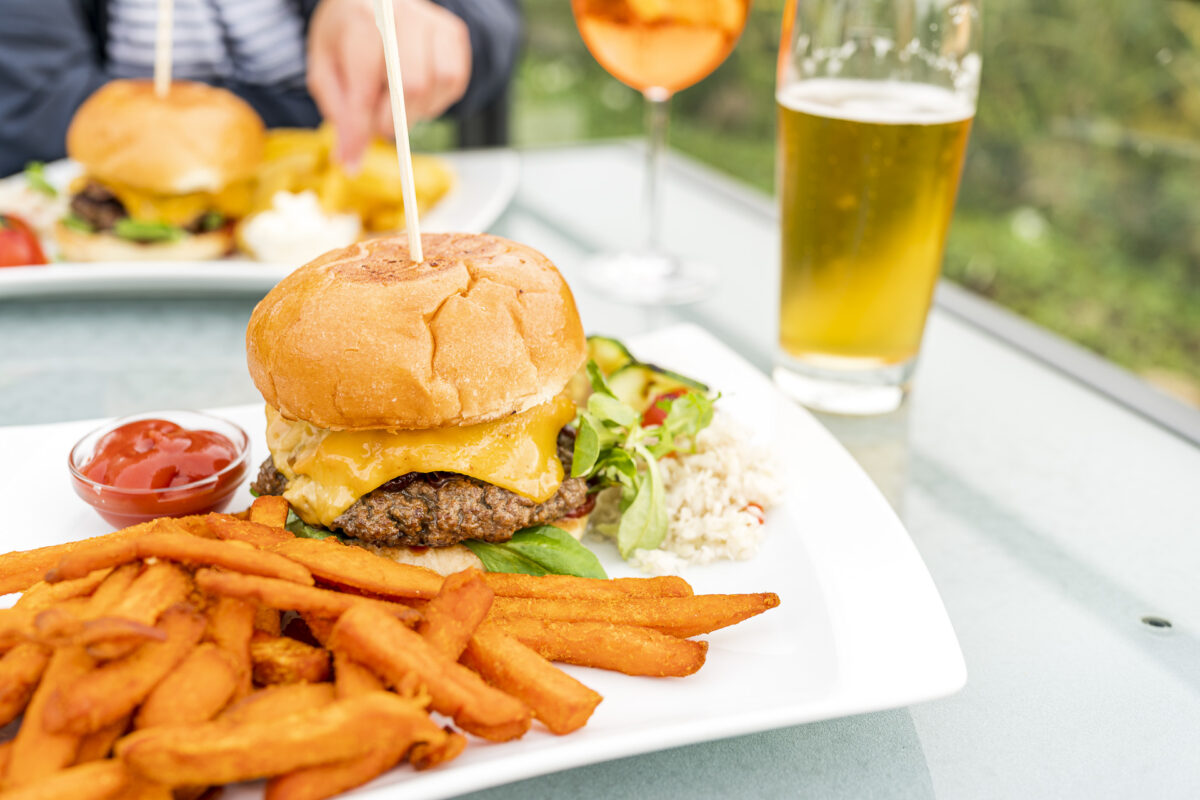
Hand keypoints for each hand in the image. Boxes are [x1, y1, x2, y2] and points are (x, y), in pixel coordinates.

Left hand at [308, 0, 471, 167]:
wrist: (375, 4)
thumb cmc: (348, 39)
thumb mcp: (326, 70)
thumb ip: (339, 113)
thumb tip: (350, 160)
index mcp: (360, 18)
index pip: (365, 82)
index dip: (361, 126)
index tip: (354, 157)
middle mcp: (400, 14)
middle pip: (410, 86)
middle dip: (392, 120)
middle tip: (379, 124)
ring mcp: (432, 22)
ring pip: (438, 85)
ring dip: (417, 109)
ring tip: (397, 102)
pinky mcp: (453, 34)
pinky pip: (455, 81)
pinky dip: (436, 99)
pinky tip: (417, 91)